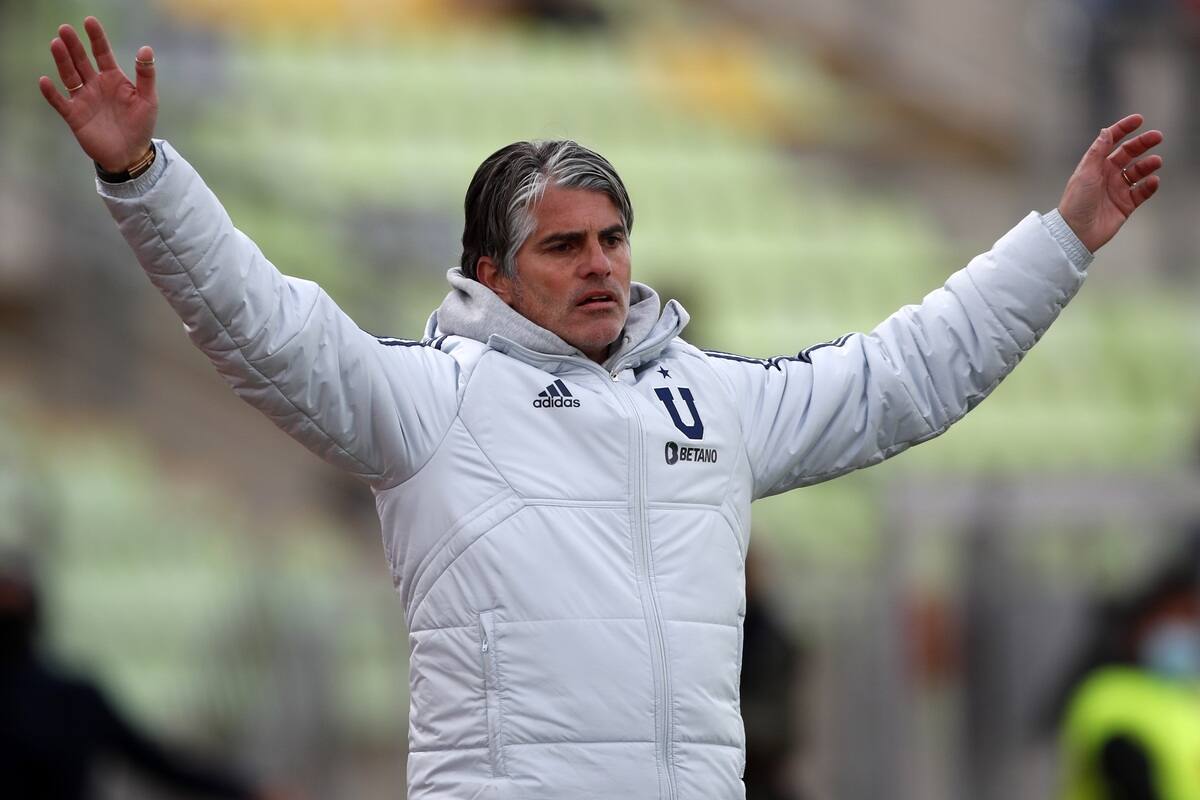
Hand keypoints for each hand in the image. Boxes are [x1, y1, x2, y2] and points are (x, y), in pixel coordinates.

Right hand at [38, 16, 156, 173]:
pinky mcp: (74, 115)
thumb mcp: (148, 99)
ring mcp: (83, 99)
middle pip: (81, 61)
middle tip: (65, 29)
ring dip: (62, 62)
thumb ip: (146, 75)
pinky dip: (51, 93)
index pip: (102, 53)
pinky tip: (45, 81)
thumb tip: (146, 48)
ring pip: (69, 76)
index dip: (96, 38)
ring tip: (56, 44)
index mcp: (113, 79)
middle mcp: (95, 85)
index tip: (89, 21)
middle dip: (73, 46)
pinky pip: (60, 102)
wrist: (130, 154)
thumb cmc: (141, 125)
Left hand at [1057, 114, 1162, 252]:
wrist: (1076, 232)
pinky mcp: (1125, 205)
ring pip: (1138, 172)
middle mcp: (1107, 175)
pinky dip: (1149, 186)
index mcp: (1095, 165)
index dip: (1123, 129)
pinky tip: (1153, 181)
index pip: (1111, 142)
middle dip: (1143, 144)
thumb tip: (1106, 131)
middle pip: (1128, 154)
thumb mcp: (1086, 173)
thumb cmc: (1076, 202)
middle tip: (1157, 136)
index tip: (1138, 120)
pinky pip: (1142, 192)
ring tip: (1156, 162)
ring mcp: (1117, 190)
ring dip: (1148, 165)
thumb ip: (1098, 152)